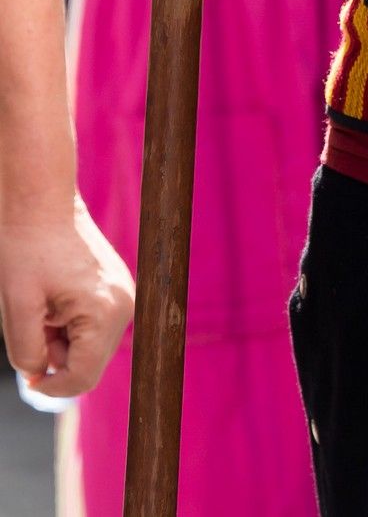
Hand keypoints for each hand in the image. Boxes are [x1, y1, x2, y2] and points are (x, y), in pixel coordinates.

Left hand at [0, 197, 133, 396]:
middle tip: (34, 322)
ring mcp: (124, 296)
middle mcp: (125, 306)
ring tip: (43, 307)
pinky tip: (55, 299)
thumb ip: (28, 353)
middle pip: (88, 363)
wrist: (41, 204)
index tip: (27, 375)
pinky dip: (69, 325)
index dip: (50, 387)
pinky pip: (93, 327)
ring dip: (61, 340)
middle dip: (56, 356)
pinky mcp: (117, 289)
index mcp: (105, 312)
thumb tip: (39, 375)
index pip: (82, 378)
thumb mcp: (17, 309)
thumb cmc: (27, 249)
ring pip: (90, 347)